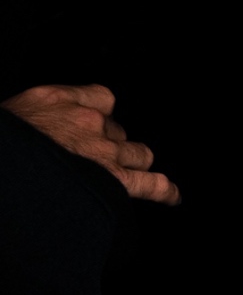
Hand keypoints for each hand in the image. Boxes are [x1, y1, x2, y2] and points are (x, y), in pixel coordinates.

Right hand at [5, 83, 179, 203]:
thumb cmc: (1, 148)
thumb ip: (36, 118)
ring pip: (136, 153)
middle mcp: (86, 120)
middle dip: (110, 143)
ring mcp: (103, 151)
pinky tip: (172, 196)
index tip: (93, 124)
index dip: (100, 114)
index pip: (100, 98)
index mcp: (56, 100)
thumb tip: (39, 128)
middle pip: (117, 130)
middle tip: (92, 161)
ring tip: (122, 175)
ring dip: (131, 163)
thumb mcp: (13, 117)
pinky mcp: (112, 180)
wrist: (1, 172)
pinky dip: (164, 190)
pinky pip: (151, 184)